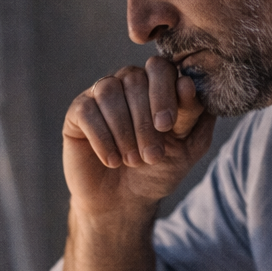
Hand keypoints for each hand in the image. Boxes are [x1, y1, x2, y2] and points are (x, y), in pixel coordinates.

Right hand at [62, 55, 214, 221]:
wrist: (124, 201)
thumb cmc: (157, 170)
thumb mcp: (186, 146)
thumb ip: (193, 115)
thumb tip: (187, 83)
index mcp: (157, 84)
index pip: (160, 68)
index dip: (164, 92)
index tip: (167, 126)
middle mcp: (128, 82)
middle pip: (134, 80)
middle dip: (145, 121)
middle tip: (152, 156)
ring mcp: (101, 95)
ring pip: (109, 92)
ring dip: (124, 130)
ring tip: (132, 161)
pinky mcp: (78, 112)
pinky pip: (88, 111)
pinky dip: (103, 139)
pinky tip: (112, 161)